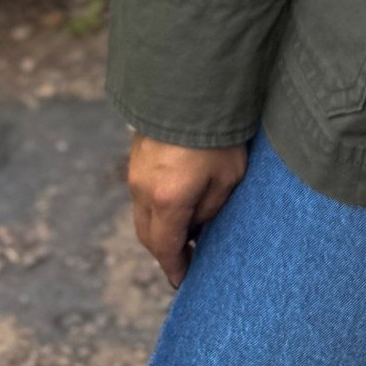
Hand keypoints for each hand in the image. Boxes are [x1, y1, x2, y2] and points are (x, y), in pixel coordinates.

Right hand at [127, 134, 246, 288]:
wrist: (193, 84)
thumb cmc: (219, 133)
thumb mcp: (229, 176)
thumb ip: (211, 208)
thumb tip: (197, 225)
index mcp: (169, 201)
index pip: (167, 248)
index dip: (175, 268)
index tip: (182, 281)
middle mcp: (145, 190)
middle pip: (149, 236)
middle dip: (165, 252)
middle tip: (186, 260)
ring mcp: (136, 172)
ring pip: (143, 215)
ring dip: (160, 228)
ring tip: (185, 231)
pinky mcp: (136, 156)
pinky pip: (141, 194)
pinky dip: (155, 207)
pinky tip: (175, 202)